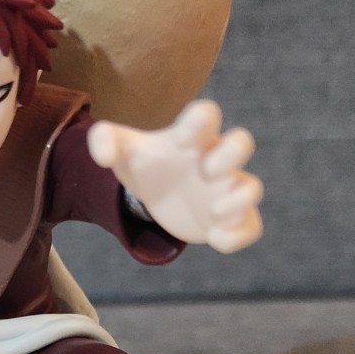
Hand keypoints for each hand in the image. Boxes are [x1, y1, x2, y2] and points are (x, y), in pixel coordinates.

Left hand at [88, 100, 262, 253]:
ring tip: (214, 213)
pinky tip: (214, 238)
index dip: (200, 122)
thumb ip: (105, 141)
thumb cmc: (146, 166)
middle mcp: (214, 160)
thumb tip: (102, 154)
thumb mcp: (122, 154)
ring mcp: (226, 190)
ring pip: (252, 188)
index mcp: (190, 138)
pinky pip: (251, 227)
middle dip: (231, 155)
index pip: (206, 114)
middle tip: (205, 174)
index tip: (180, 143)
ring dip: (239, 201)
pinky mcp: (230, 219)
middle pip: (242, 142)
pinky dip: (237, 237)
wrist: (158, 196)